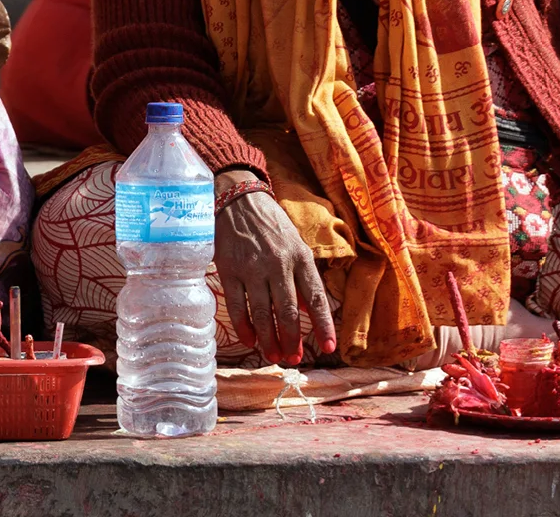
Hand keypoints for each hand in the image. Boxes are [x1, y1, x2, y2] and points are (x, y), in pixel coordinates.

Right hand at [214, 171, 336, 364]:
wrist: (238, 199)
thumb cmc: (271, 225)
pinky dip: (244, 327)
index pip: (316, 298)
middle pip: (288, 312)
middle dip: (292, 340)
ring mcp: (253, 268)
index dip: (323, 325)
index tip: (329, 348)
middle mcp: (279, 264)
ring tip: (274, 356)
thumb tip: (309, 310)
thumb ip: (303, 277)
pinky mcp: (230, 269)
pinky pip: (238, 305)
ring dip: (269, 339)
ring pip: (263, 313)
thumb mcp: (296, 245)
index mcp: (300, 258)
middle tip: (294, 359)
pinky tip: (250, 340)